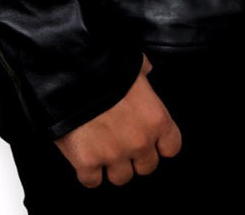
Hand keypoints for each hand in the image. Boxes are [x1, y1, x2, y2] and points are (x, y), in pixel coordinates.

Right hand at [53, 53, 182, 187]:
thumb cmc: (105, 64)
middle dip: (135, 156)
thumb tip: (146, 70)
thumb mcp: (133, 63)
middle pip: (147, 167)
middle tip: (122, 141)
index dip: (159, 144)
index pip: (171, 146)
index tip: (150, 139)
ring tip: (102, 149)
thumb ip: (143, 73)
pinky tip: (84, 157)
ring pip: (121, 178)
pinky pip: (92, 181)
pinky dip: (88, 172)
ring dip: (112, 166)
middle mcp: (139, 141)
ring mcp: (114, 155)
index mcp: (156, 118)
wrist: (73, 72)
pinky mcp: (87, 163)